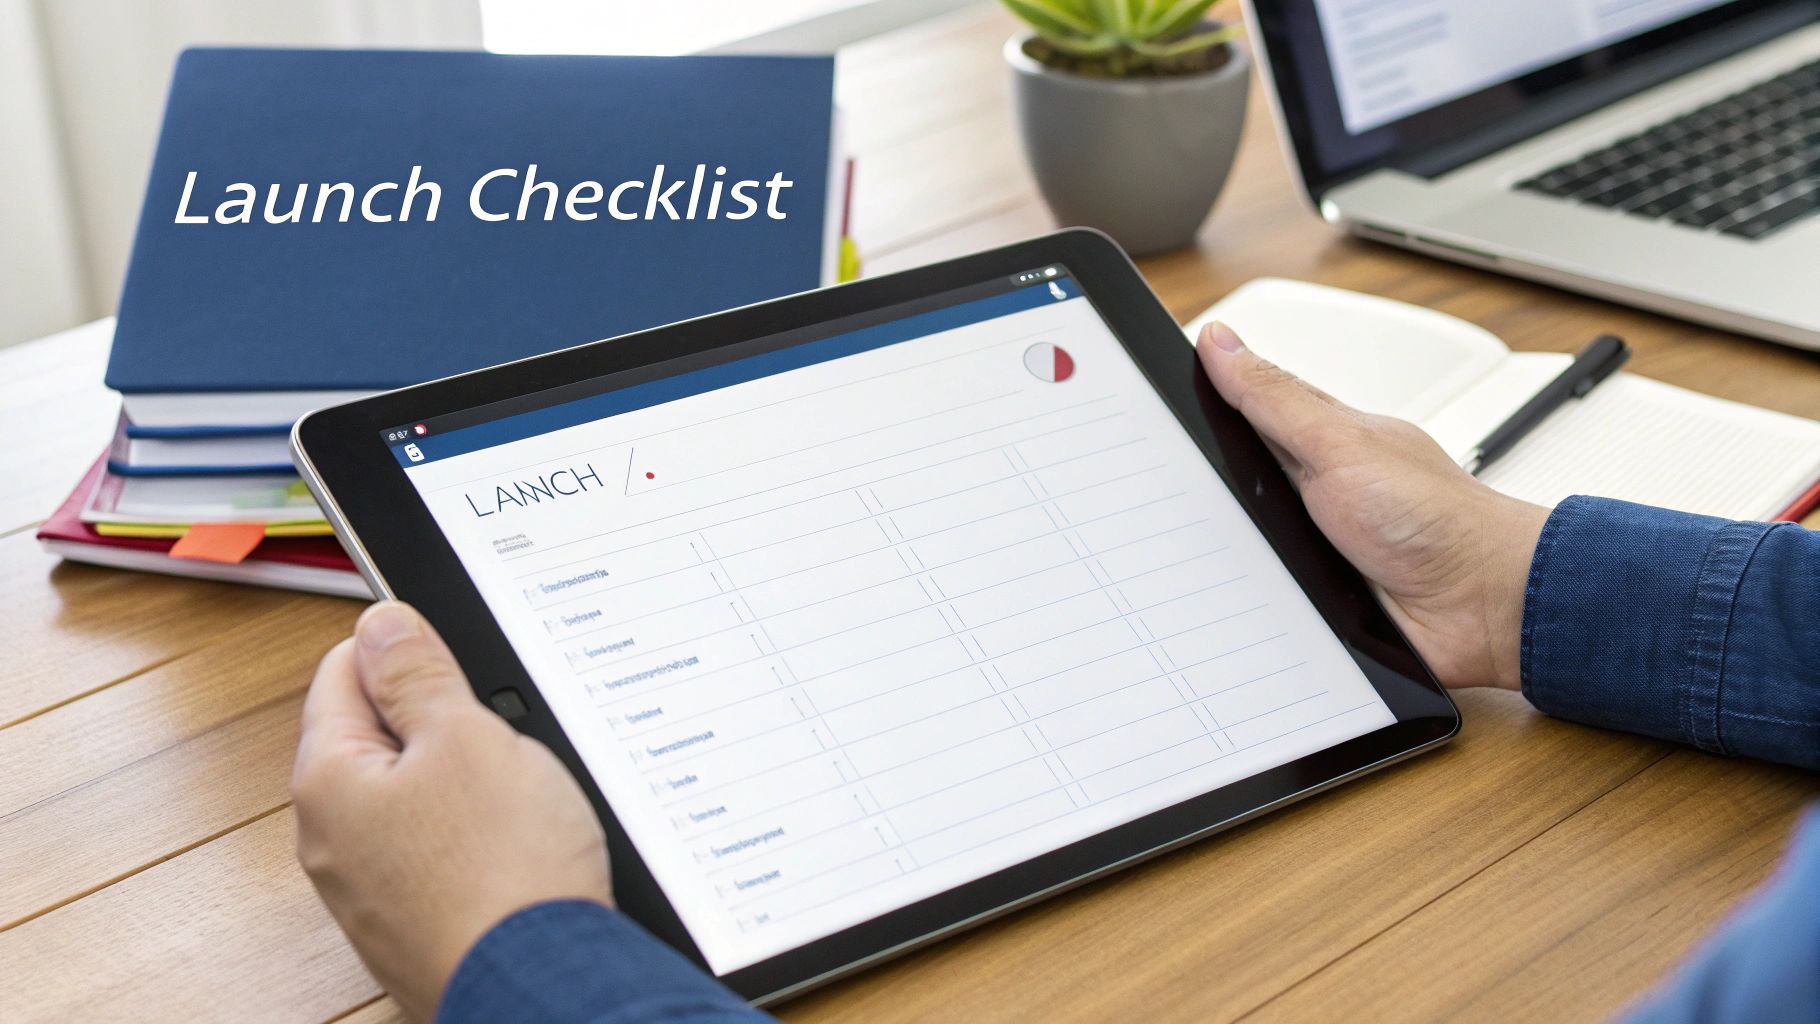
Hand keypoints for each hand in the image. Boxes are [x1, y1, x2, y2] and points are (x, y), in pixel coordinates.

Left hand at [292, 601, 612, 1020]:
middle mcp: (332, 839)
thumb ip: (418, 674)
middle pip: (377, 736)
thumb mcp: (468, 736)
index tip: (453, 656)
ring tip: (514, 793)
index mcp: (328, 780)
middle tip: (497, 730)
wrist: (542, 986)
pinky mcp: (413, 922)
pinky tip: (516, 843)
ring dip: (462, 779)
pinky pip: (436, 849)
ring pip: (413, 795)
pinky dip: (474, 834)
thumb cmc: (505, 872)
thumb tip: (381, 624)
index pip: (343, 672)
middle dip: (439, 720)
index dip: (404, 650)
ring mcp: (371, 889)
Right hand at [1196, 322, 1549, 689]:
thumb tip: (1221, 342)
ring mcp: (1310, 543)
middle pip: (1229, 483)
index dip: (1195, 410)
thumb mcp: (1339, 443)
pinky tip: (1241, 598)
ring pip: (1237, 542)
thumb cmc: (1437, 519)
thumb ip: (1274, 398)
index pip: (1237, 411)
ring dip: (1227, 554)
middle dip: (1199, 495)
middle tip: (1180, 498)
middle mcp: (1312, 487)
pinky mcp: (1311, 594)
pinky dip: (1249, 598)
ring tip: (1224, 553)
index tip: (1147, 410)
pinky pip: (1259, 593)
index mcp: (1317, 438)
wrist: (1482, 606)